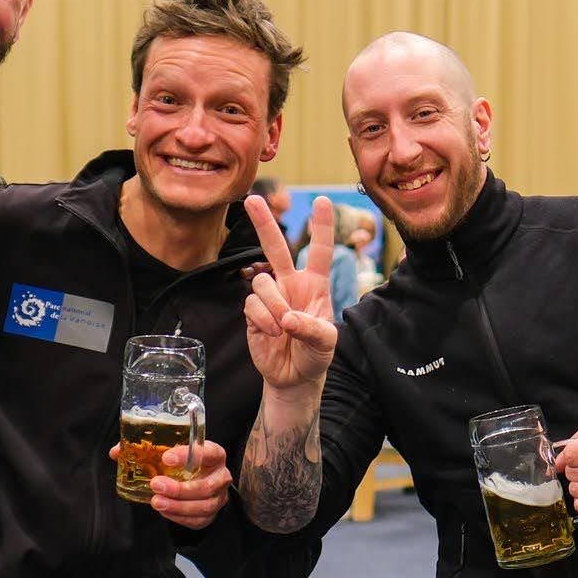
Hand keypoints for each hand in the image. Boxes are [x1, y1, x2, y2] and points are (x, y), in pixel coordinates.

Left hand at [110, 439, 232, 529]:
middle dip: (180, 488)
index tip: (166, 458)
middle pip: (207, 485)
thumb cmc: (184, 463)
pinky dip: (180, 517)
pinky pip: (198, 520)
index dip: (188, 456)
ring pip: (204, 505)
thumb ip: (146, 450)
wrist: (201, 479)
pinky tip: (165, 511)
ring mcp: (218, 497)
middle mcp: (220, 475)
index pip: (207, 453)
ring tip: (157, 502)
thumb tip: (116, 452)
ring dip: (178, 506)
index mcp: (213, 454)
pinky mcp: (212, 514)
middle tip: (156, 485)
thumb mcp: (171, 451)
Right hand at [243, 194, 337, 391]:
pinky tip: (272, 333)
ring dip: (274, 305)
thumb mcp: (326, 342)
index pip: (319, 251)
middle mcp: (290, 284)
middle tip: (251, 199)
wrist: (294, 377)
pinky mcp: (253, 312)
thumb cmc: (316, 354)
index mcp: (315, 284)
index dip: (321, 227)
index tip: (323, 201)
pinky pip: (252, 304)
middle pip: (275, 248)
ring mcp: (270, 297)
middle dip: (263, 223)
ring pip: (262, 282)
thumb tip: (287, 319)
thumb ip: (312, 328)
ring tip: (285, 328)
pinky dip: (263, 319)